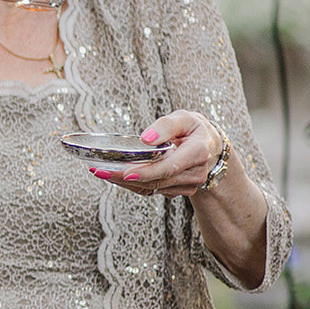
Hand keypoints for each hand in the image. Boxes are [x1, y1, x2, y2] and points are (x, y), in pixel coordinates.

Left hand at [87, 110, 226, 198]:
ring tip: (101, 171)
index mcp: (198, 152)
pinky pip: (152, 190)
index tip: (126, 172)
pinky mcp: (178, 190)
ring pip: (152, 187)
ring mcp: (188, 184)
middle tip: (99, 171)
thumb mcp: (183, 118)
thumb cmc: (193, 129)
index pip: (170, 167)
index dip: (147, 172)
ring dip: (125, 182)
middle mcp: (195, 172)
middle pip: (157, 180)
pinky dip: (132, 184)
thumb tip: (146, 138)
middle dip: (125, 177)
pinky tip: (115, 175)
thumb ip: (165, 126)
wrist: (209, 146)